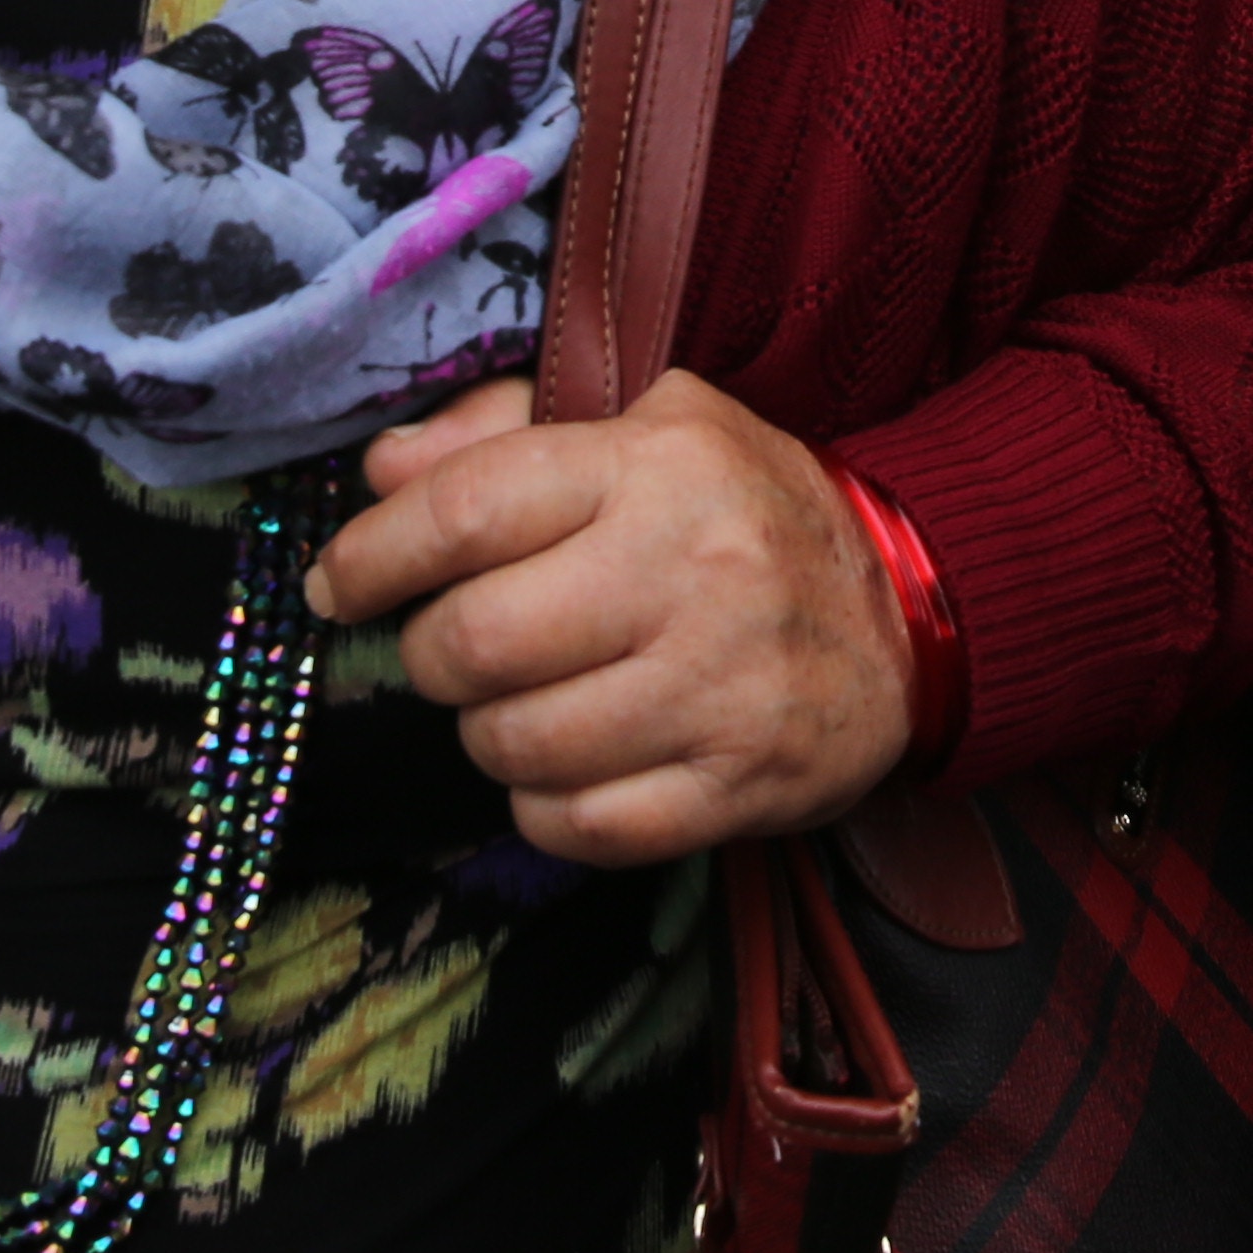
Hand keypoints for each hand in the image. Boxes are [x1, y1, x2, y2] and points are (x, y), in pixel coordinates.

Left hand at [307, 367, 914, 862]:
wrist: (912, 613)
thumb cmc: (747, 510)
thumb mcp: (646, 425)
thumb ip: (503, 434)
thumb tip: (381, 474)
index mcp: (655, 466)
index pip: (468, 511)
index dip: (374, 555)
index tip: (340, 584)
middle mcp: (688, 573)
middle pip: (474, 643)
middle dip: (431, 655)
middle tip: (451, 649)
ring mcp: (718, 691)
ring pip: (517, 746)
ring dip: (488, 734)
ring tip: (522, 702)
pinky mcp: (739, 789)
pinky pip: (580, 827)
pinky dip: (546, 807)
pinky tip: (569, 768)